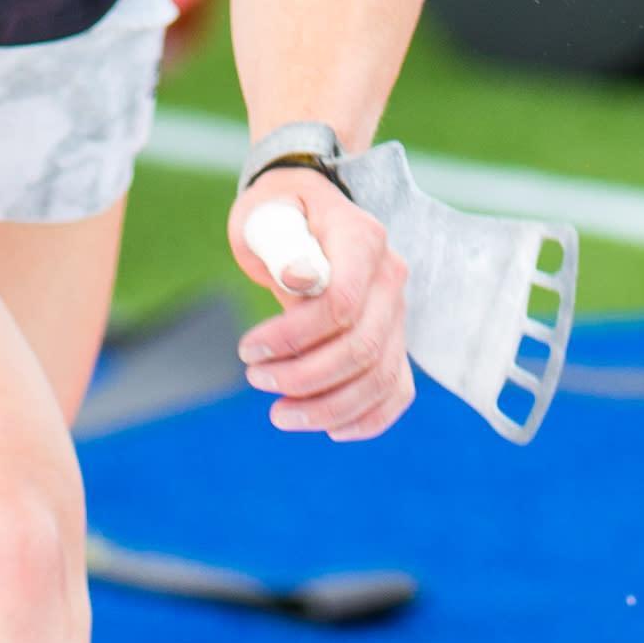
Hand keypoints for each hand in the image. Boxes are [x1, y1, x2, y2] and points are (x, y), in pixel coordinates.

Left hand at [228, 168, 410, 440]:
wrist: (304, 213)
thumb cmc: (277, 213)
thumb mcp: (266, 213)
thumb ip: (281, 240)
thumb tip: (299, 277)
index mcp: (362, 238)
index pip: (342, 302)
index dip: (293, 337)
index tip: (247, 350)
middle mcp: (390, 277)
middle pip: (362, 348)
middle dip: (304, 377)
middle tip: (256, 380)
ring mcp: (397, 312)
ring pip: (380, 377)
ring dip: (329, 408)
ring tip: (280, 415)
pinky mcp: (393, 339)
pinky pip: (396, 390)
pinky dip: (368, 418)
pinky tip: (329, 429)